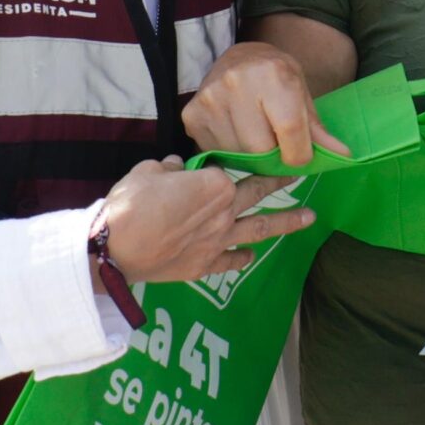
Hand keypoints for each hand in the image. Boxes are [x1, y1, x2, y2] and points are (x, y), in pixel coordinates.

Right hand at [95, 158, 311, 286]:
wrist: (115, 249)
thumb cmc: (130, 204)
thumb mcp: (147, 172)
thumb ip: (168, 168)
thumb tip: (174, 169)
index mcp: (214, 184)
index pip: (228, 169)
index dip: (227, 163)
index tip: (231, 158)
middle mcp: (224, 212)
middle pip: (256, 193)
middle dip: (279, 183)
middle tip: (299, 176)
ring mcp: (218, 241)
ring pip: (258, 228)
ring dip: (286, 222)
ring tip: (310, 217)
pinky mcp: (205, 265)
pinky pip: (231, 260)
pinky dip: (242, 258)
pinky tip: (251, 257)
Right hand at [182, 42, 348, 167]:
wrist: (240, 58)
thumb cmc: (277, 78)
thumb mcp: (302, 94)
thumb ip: (317, 129)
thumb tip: (343, 156)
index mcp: (273, 75)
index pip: (290, 132)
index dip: (300, 154)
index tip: (300, 157)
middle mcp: (237, 83)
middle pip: (261, 150)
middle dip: (275, 158)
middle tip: (278, 148)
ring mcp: (210, 99)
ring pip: (238, 156)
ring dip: (252, 158)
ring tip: (256, 136)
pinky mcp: (191, 115)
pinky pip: (216, 153)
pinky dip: (231, 153)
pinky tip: (236, 135)